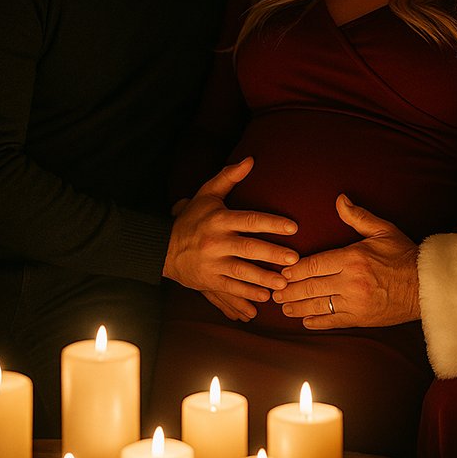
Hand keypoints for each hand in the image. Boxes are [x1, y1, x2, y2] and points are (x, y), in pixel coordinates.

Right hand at [164, 157, 299, 319]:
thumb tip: (250, 160)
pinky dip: (247, 295)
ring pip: (241, 272)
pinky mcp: (208, 281)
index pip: (250, 220)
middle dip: (272, 254)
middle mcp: (215, 242)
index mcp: (219, 219)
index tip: (293, 227)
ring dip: (263, 279)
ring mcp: (211, 263)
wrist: (162, 247)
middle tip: (294, 258)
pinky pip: (230, 289)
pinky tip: (264, 297)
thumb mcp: (207, 194)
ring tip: (284, 283)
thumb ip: (228, 177)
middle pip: (248, 248)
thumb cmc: (192, 218)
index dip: (272, 223)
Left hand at [273, 194, 419, 328]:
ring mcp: (355, 302)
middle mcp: (351, 281)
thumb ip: (358, 216)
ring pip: (319, 305)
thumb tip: (340, 199)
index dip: (295, 269)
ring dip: (297, 307)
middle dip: (290, 290)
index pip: (315, 264)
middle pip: (311, 286)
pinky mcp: (361, 318)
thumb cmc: (403, 254)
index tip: (282, 271)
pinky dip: (317, 322)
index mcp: (353, 258)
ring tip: (283, 307)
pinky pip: (333, 321)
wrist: (425, 285)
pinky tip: (305, 321)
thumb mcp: (382, 230)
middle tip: (274, 292)